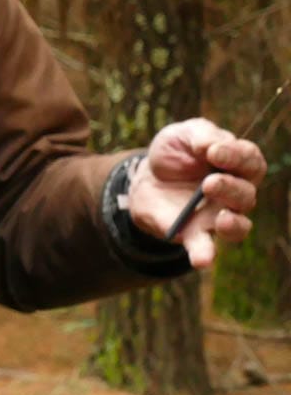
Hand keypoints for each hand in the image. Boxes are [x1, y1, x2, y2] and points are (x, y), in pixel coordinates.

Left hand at [126, 119, 266, 267]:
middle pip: (246, 194)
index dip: (235, 156)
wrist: (144, 178)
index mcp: (237, 164)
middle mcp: (235, 193)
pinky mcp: (194, 234)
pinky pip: (205, 249)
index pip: (250, 161)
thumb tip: (210, 146)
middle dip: (230, 188)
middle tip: (209, 183)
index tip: (213, 152)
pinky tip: (202, 260)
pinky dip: (205, 255)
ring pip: (239, 226)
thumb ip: (200, 135)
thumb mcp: (182, 134)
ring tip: (221, 218)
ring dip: (233, 224)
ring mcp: (217, 216)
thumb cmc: (173, 153)